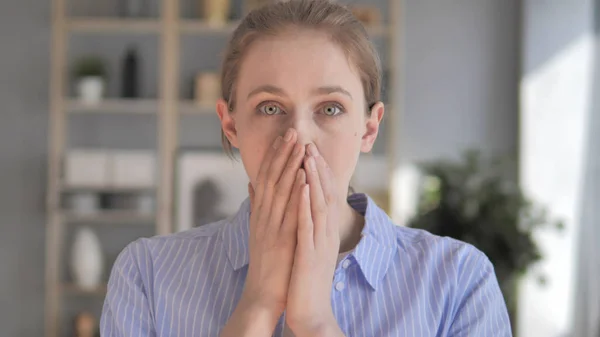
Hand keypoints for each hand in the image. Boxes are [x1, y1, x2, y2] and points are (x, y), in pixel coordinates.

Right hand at [222, 128, 304, 336]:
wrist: (264, 292)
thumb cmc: (266, 261)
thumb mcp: (258, 229)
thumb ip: (256, 205)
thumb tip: (252, 183)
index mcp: (261, 212)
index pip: (267, 178)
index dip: (276, 156)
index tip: (285, 137)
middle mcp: (264, 215)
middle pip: (272, 178)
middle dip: (283, 153)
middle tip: (292, 131)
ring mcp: (272, 226)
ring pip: (280, 190)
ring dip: (290, 166)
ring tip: (299, 145)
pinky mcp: (282, 238)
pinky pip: (289, 211)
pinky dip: (295, 192)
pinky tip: (303, 176)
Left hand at [286, 144, 343, 336]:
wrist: (311, 312)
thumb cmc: (306, 280)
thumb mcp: (307, 249)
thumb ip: (305, 228)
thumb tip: (300, 212)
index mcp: (324, 232)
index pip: (324, 197)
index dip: (319, 173)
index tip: (311, 151)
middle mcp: (326, 234)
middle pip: (325, 195)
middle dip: (317, 169)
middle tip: (310, 144)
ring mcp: (320, 243)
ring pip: (319, 205)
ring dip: (314, 180)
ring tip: (308, 157)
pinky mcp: (310, 254)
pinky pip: (309, 226)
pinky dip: (306, 205)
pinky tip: (302, 187)